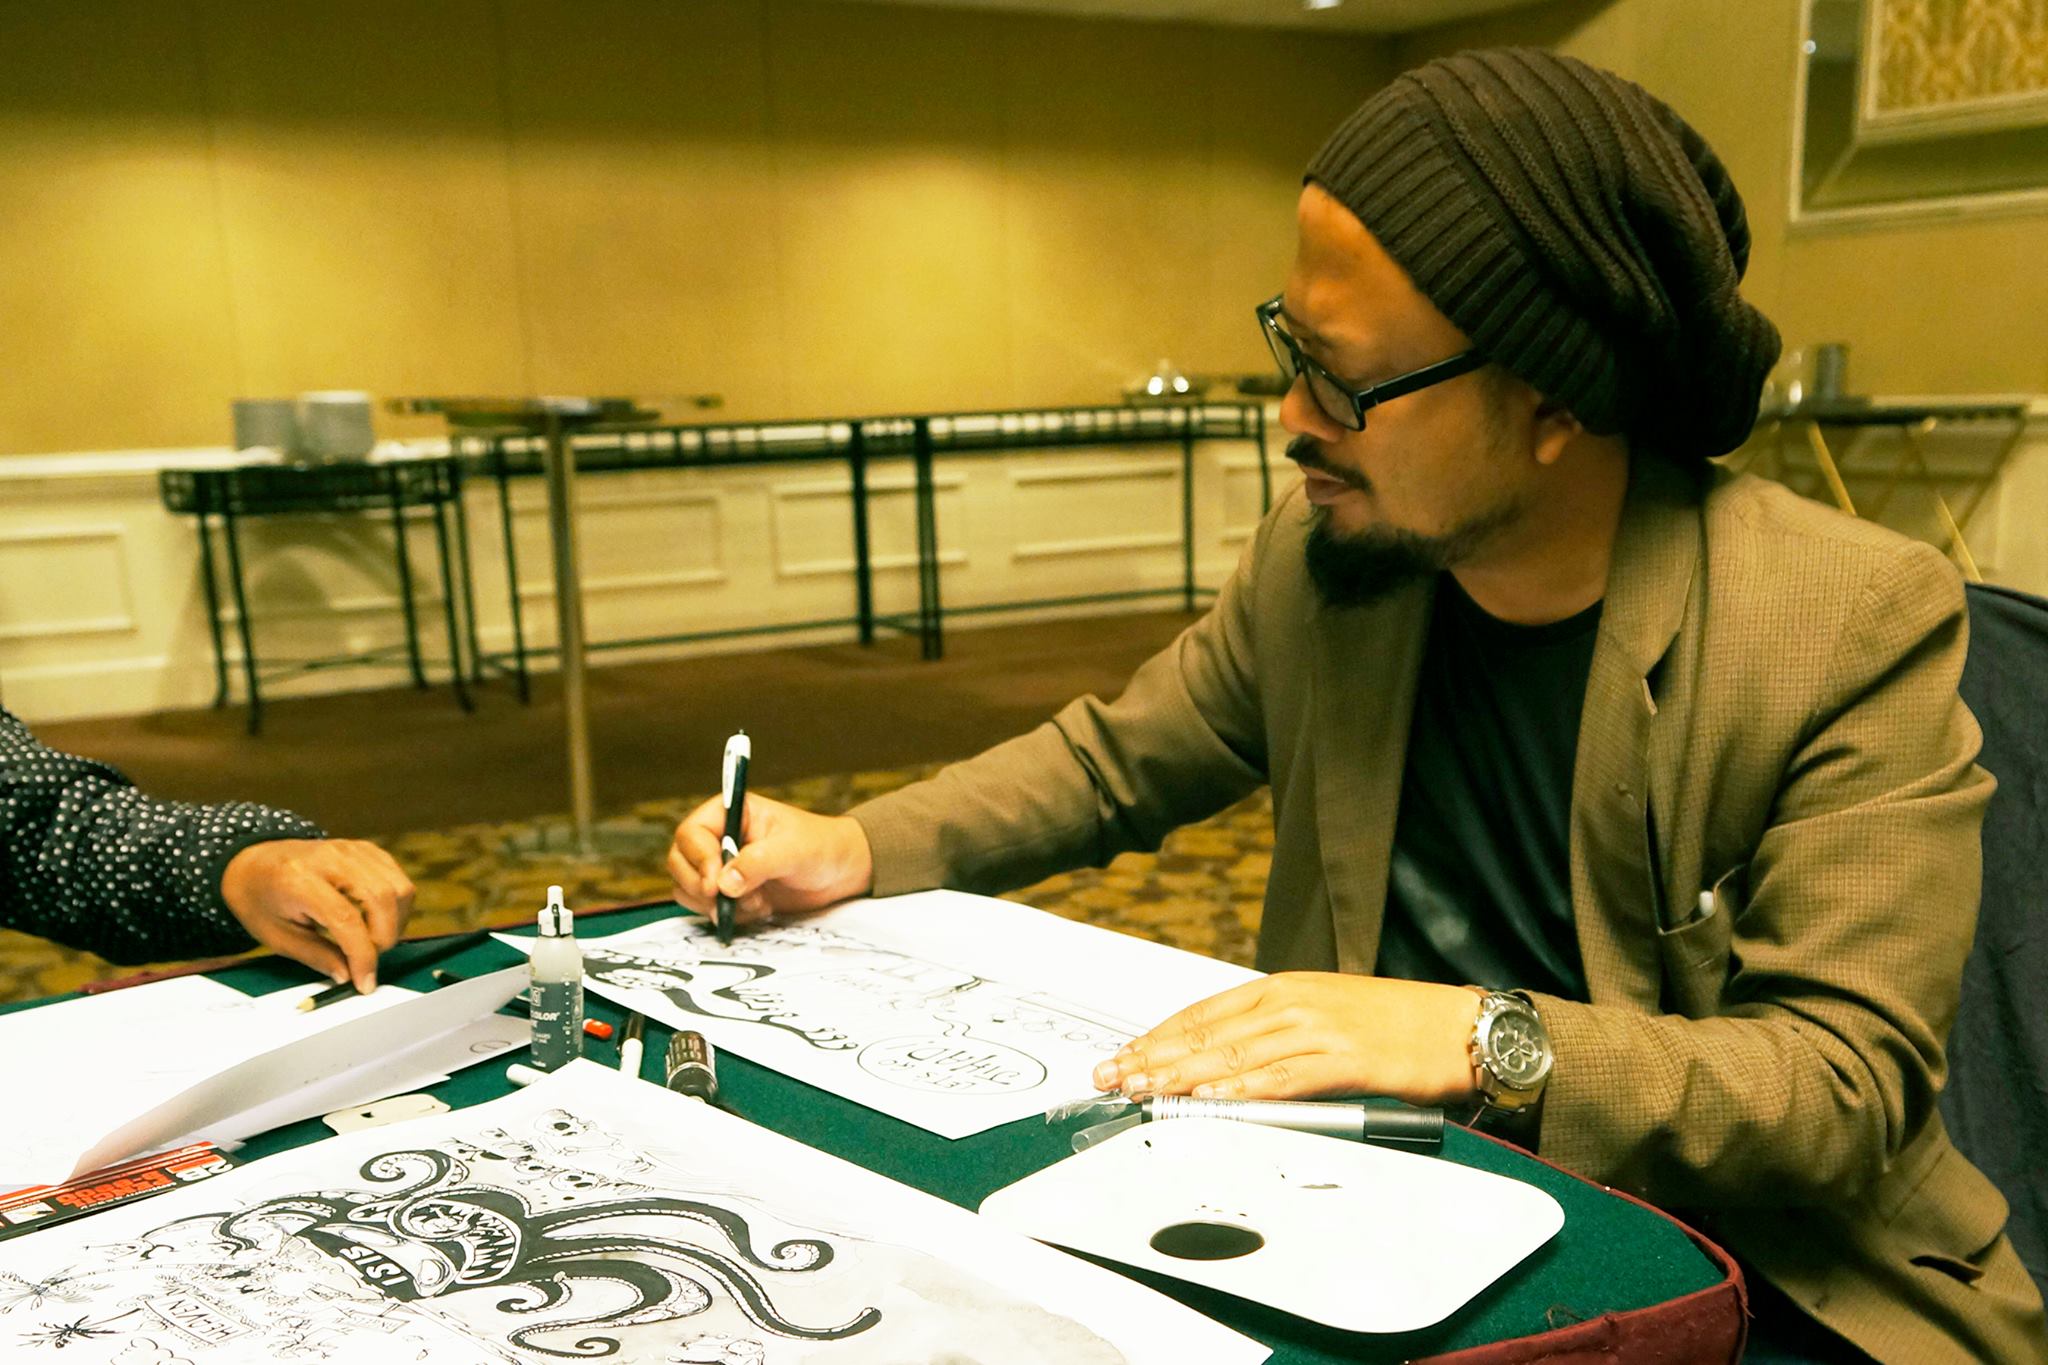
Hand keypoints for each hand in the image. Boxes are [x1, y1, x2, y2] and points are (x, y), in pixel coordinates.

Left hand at [220, 839, 414, 992]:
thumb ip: (317, 956)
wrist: (253, 864)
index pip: (346, 918)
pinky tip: (377, 921)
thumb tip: (349, 976)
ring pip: (398, 888)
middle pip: (380, 898)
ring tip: (374, 942)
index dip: (362, 955)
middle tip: (368, 962)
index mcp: (299, 880)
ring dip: (395, 923)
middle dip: (384, 939)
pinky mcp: (366, 850)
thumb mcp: (278, 937)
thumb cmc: (261, 901)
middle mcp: (330, 858)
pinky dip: (397, 906)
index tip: (365, 983)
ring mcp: (352, 850)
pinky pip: (398, 879)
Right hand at [667, 793, 872, 925]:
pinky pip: (706, 908)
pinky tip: (759, 909)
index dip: (699, 860)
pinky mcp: (728, 892)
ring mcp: (720, 867)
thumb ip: (759, 862)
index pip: (691, 834)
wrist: (840, 872)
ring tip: (757, 903)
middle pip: (679, 863)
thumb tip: (724, 883)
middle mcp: (718, 838)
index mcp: (729, 813)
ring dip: (716, 904)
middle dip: (701, 887)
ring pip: (688, 888)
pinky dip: (727, 915)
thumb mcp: (794, 850)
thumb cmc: (821, 847)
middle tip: (729, 901)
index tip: (716, 884)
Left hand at [1090, 972, 1484, 1106]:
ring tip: (1144, 1091)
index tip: (1122, 1056)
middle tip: (1112, 1077)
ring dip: (1182, 1076)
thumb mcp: (1324, 1015)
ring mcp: (1318, 1029)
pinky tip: (1213, 1102)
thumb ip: (1275, 1034)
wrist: (1463, 1026)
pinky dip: (1243, 1092)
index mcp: (1283, 989)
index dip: (1157, 1037)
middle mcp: (1292, 1003)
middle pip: (1207, 1033)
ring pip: (1235, 1056)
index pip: (1202, 1013)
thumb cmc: (1396, 1024)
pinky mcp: (1346, 1059)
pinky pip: (1284, 1078)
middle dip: (1153, 1057)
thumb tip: (1223, 1065)